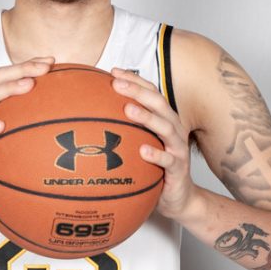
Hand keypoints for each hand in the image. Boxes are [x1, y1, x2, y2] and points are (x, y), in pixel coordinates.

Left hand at [111, 67, 193, 219]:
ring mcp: (177, 148)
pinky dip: (156, 154)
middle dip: (137, 91)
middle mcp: (173, 129)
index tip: (113, 71)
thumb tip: (90, 118)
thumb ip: (124, 131)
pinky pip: (168, 160)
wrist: (179, 198)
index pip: (151, 93)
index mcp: (163, 120)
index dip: (134, 80)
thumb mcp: (139, 146)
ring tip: (128, 109)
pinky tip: (143, 150)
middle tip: (116, 84)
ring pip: (165, 127)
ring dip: (147, 117)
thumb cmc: (155, 169)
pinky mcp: (178, 169)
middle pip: (158, 103)